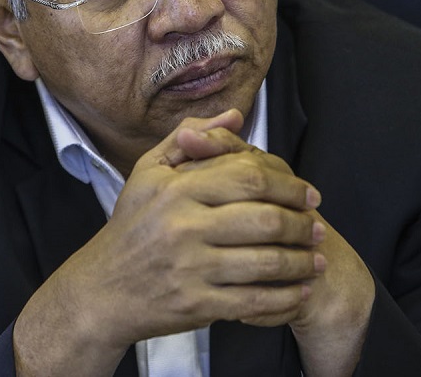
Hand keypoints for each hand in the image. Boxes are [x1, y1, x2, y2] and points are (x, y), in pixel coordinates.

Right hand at [13, 110, 324, 375]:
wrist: (101, 289)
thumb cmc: (130, 227)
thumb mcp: (149, 172)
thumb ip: (193, 138)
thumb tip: (235, 116)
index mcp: (176, 190)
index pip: (248, 177)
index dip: (288, 185)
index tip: (309, 194)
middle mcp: (184, 226)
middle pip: (263, 219)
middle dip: (301, 224)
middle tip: (318, 228)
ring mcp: (191, 267)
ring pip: (265, 262)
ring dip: (301, 262)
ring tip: (316, 259)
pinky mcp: (196, 304)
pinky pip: (254, 300)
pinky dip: (284, 297)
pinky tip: (299, 291)